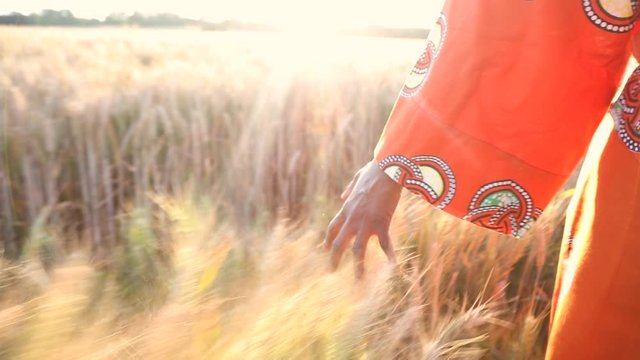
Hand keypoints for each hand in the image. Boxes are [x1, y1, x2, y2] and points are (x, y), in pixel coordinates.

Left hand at [323, 161, 402, 278]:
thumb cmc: (375, 170)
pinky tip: (392, 267)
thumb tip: (342, 196)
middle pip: (338, 244)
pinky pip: (384, 244)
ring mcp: (365, 222)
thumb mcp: (357, 178)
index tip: (325, 249)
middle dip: (334, 259)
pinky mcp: (381, 223)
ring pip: (357, 250)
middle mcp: (352, 218)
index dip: (328, 240)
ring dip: (357, 267)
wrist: (387, 168)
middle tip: (331, 272)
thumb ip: (348, 189)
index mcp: (346, 208)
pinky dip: (389, 256)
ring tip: (358, 282)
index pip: (332, 228)